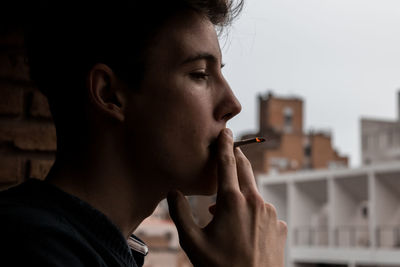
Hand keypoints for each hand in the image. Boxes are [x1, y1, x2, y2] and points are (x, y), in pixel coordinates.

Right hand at [167, 128, 286, 266]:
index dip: (225, 144)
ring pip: (253, 193)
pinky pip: (264, 210)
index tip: (225, 131)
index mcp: (232, 201)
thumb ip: (180, 214)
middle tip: (229, 151)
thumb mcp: (192, 243)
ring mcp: (271, 214)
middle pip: (245, 170)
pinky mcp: (280, 226)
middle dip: (236, 158)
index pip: (227, 163)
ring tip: (223, 209)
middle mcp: (255, 202)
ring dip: (240, 192)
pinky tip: (243, 228)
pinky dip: (252, 211)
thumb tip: (173, 192)